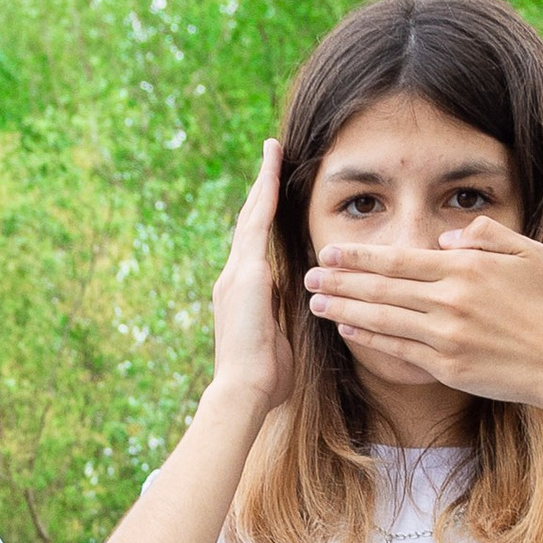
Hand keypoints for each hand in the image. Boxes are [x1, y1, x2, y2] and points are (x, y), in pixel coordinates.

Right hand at [210, 140, 287, 407]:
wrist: (243, 391)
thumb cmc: (266, 380)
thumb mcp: (281, 341)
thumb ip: (287, 319)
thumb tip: (309, 308)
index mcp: (242, 293)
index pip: (255, 246)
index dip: (264, 216)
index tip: (272, 192)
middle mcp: (233, 277)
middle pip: (249, 223)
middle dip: (261, 189)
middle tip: (271, 155)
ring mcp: (235, 274)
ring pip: (251, 217)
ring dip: (263, 182)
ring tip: (272, 151)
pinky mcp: (244, 274)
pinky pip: (256, 225)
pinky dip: (264, 196)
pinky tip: (273, 171)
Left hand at [305, 219, 542, 408]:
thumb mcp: (528, 253)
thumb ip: (486, 236)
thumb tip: (446, 238)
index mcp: (465, 269)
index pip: (400, 259)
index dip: (360, 257)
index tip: (330, 252)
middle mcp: (449, 301)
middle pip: (381, 288)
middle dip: (339, 281)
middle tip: (307, 276)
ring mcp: (445, 336)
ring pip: (382, 319)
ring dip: (344, 310)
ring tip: (315, 303)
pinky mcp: (446, 367)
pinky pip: (397, 350)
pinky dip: (369, 339)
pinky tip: (347, 331)